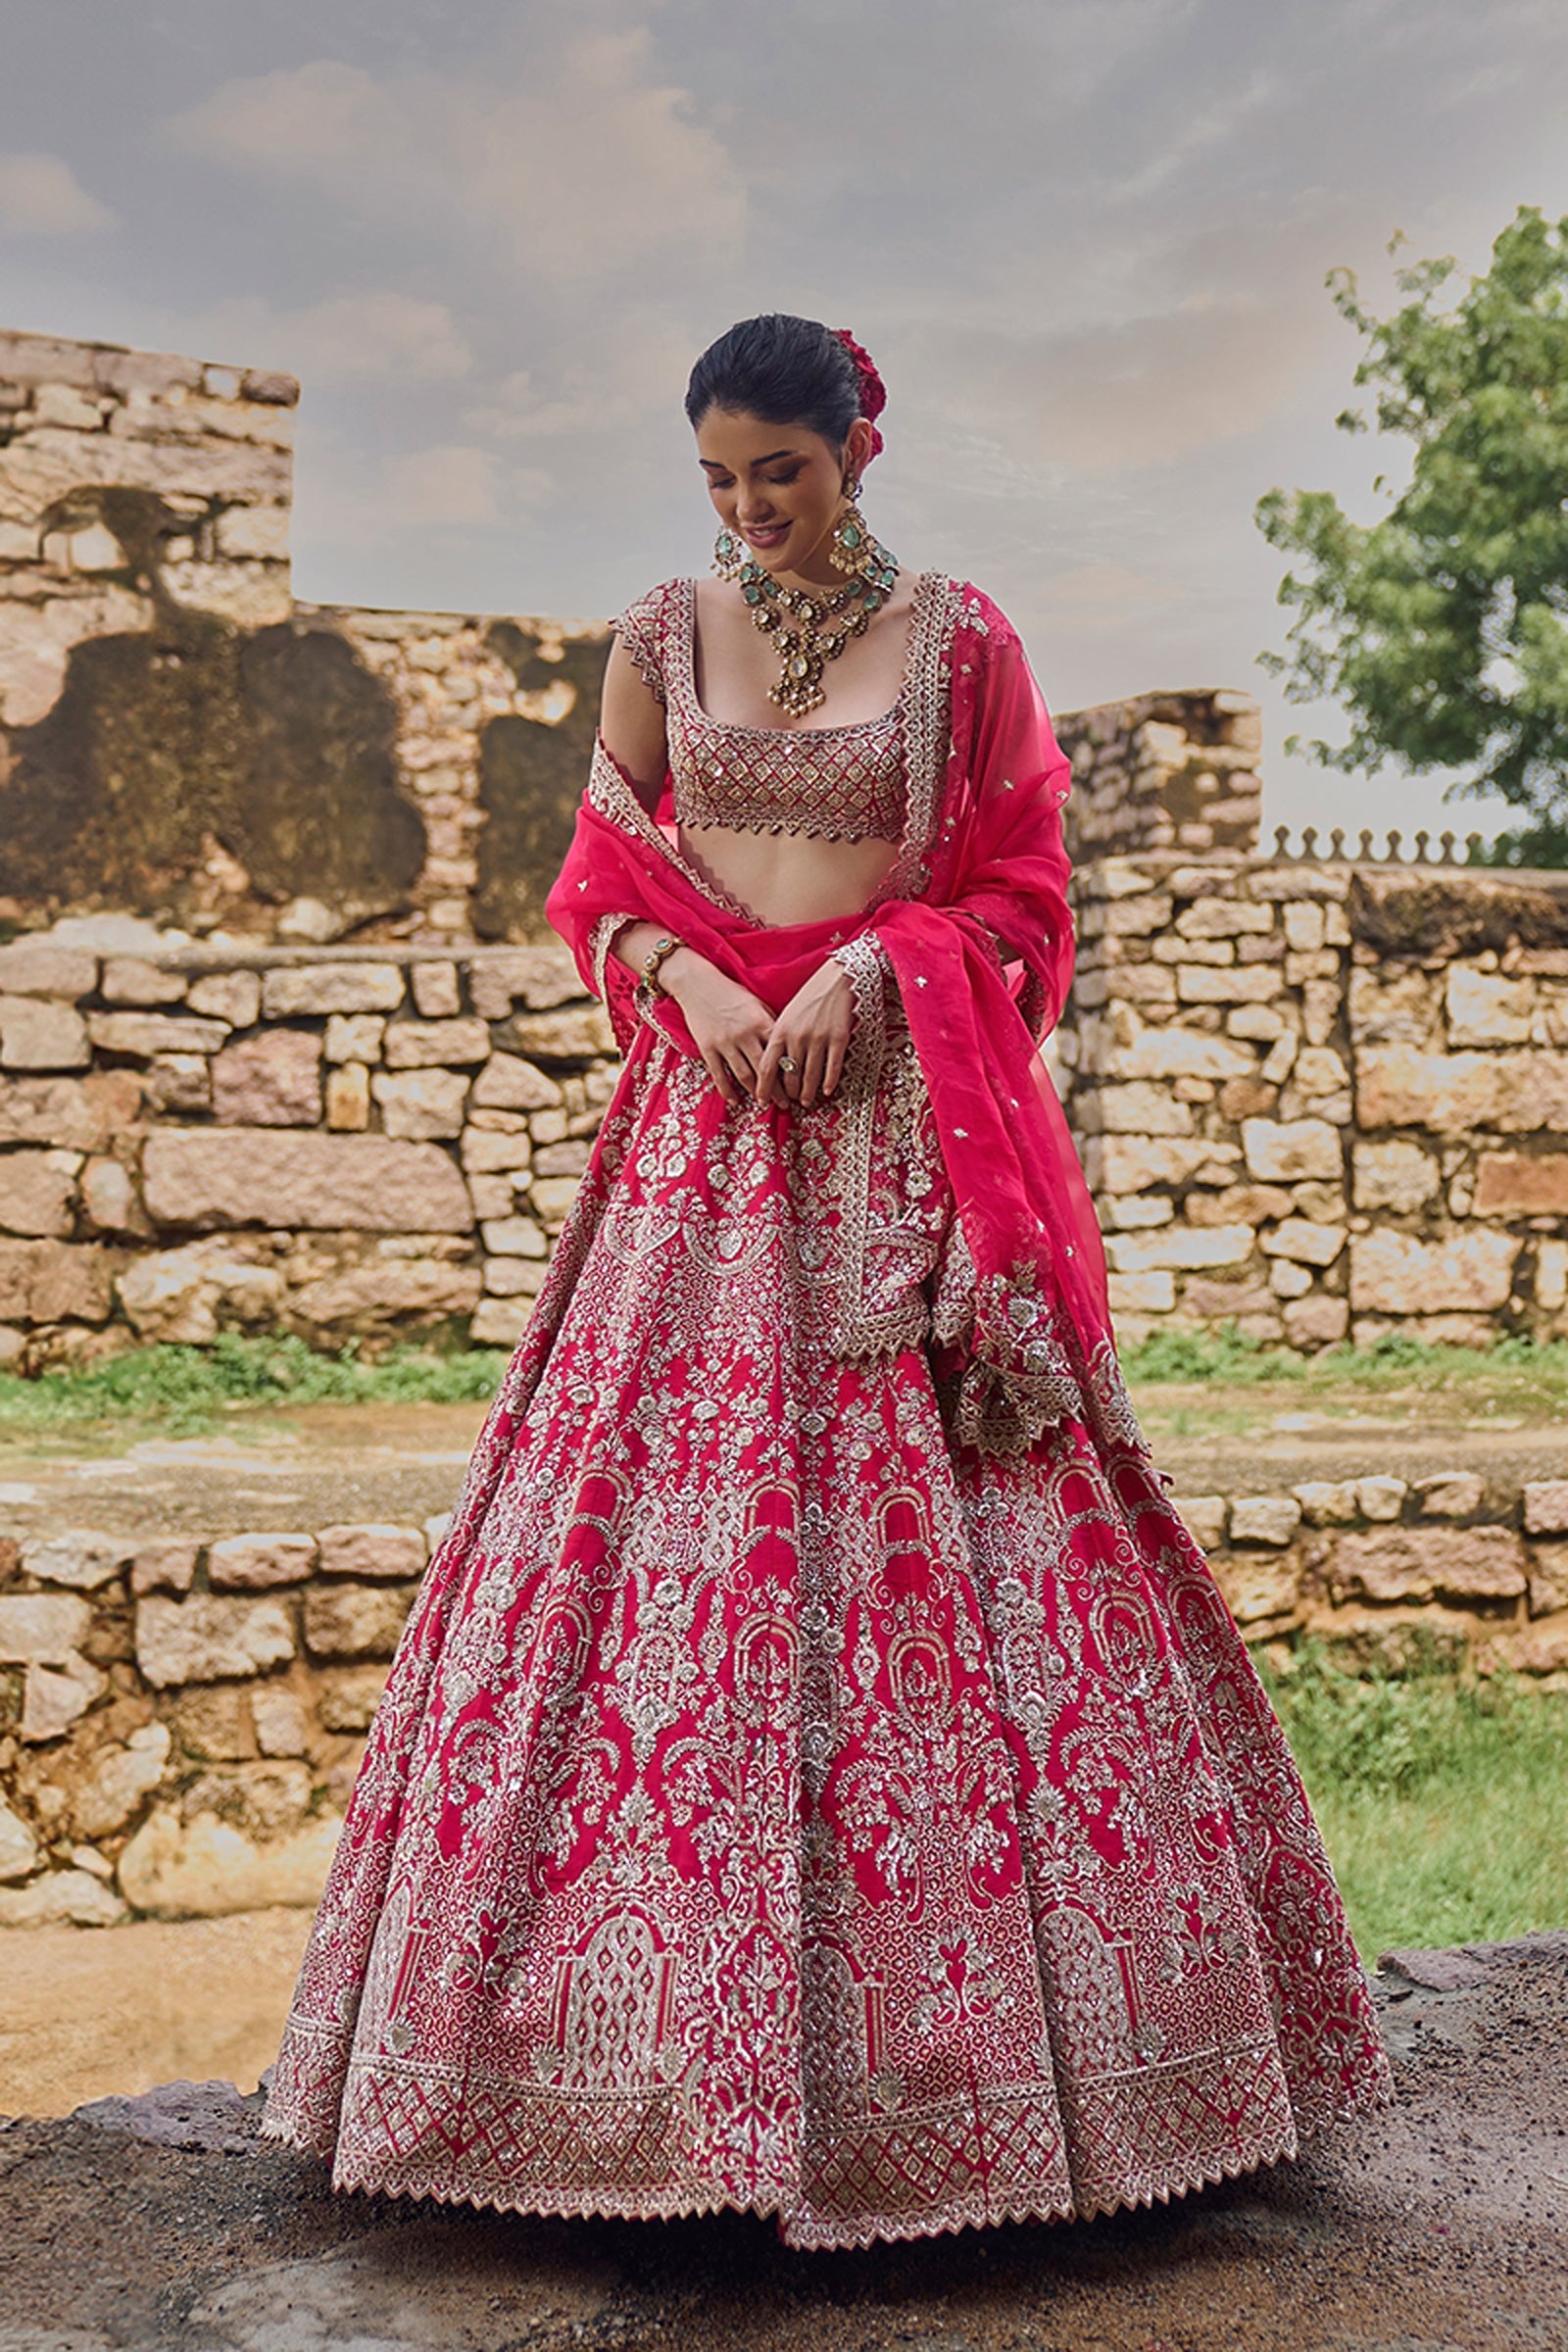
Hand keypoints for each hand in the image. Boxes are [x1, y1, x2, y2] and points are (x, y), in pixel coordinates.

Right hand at [659, 948, 775, 1107]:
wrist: (697, 982)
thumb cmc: (731, 992)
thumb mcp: (756, 1003)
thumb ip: (770, 1023)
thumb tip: (787, 1045)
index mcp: (760, 1022)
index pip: (779, 1053)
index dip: (790, 1072)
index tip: (799, 1084)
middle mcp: (744, 1034)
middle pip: (764, 1069)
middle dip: (777, 1090)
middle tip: (786, 1104)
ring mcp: (725, 1043)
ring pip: (743, 1075)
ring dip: (756, 1093)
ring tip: (765, 1105)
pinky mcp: (707, 1048)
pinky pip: (719, 1074)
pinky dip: (727, 1090)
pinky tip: (735, 1101)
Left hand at [756, 959, 852, 1108]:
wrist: (836, 979)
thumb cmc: (809, 997)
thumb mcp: (787, 1015)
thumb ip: (779, 1038)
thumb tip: (774, 1066)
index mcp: (780, 1031)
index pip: (766, 1067)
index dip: (763, 1088)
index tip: (762, 1101)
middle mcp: (797, 1038)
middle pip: (789, 1076)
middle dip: (787, 1093)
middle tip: (788, 1102)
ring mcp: (818, 1039)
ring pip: (810, 1076)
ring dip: (807, 1092)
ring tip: (805, 1101)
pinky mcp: (839, 1039)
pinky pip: (833, 1068)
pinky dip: (830, 1082)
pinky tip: (827, 1090)